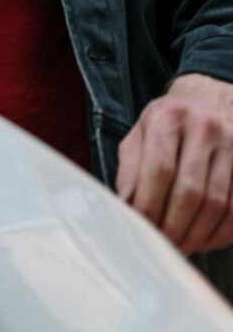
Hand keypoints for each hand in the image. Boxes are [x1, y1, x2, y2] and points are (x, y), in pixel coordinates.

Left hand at [116, 73, 232, 254]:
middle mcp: (203, 126)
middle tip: (163, 246)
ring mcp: (232, 143)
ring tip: (181, 247)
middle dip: (174, 228)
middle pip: (190, 192)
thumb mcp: (140, 134)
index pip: (159, 170)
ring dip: (197, 235)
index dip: (150, 207)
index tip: (142, 230)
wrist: (208, 99)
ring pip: (216, 204)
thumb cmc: (168, 123)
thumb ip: (130, 170)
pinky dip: (221, 233)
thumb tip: (125, 208)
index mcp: (168, 116)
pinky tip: (205, 239)